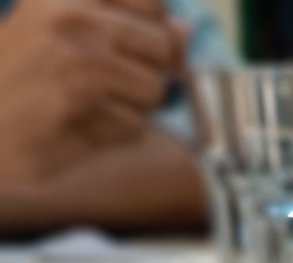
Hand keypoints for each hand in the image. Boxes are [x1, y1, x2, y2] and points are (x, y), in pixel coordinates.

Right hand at [0, 0, 183, 183]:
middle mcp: (74, 17)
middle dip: (146, 74)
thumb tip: (186, 33)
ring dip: (133, 108)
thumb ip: (126, 29)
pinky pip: (136, 126)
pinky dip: (115, 134)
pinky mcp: (82, 103)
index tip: (129, 52)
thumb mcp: (63, 37)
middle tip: (104, 87)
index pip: (152, 2)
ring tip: (90, 108)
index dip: (154, 34)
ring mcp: (79, 59)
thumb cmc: (21, 83)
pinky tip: (80, 128)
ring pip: (155, 90)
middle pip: (162, 46)